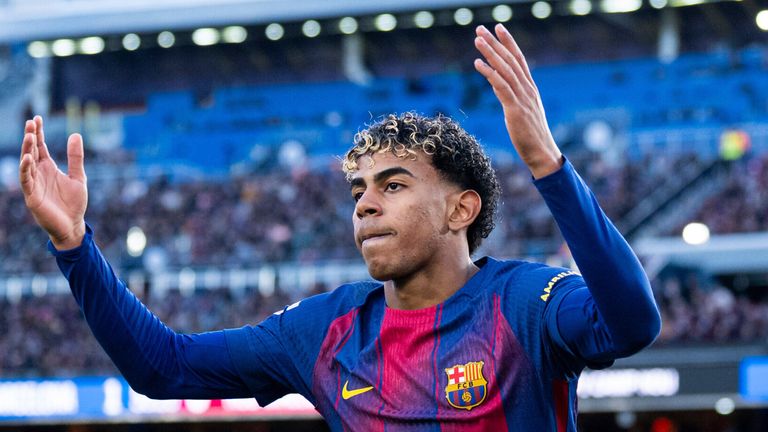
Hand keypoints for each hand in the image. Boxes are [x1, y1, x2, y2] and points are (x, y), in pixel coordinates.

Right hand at [19, 116, 87, 249]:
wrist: (73, 225)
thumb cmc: (74, 203)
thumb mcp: (78, 176)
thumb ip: (76, 157)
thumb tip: (75, 134)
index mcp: (48, 168)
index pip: (40, 147)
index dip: (39, 133)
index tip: (37, 118)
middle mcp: (38, 174)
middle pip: (32, 151)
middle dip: (31, 137)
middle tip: (31, 122)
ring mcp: (34, 184)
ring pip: (27, 164)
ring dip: (27, 150)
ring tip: (29, 136)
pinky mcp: (32, 196)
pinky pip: (27, 180)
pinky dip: (26, 169)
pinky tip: (28, 158)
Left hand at [473, 24, 561, 178]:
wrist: (542, 153)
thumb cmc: (531, 135)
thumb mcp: (522, 111)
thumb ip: (512, 95)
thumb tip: (499, 85)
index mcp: (530, 88)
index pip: (519, 59)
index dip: (509, 43)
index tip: (499, 28)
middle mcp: (528, 89)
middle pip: (510, 60)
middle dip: (495, 42)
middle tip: (481, 28)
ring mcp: (523, 99)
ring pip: (505, 70)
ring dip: (490, 53)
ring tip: (477, 40)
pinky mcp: (515, 110)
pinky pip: (501, 87)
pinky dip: (489, 73)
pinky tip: (478, 63)